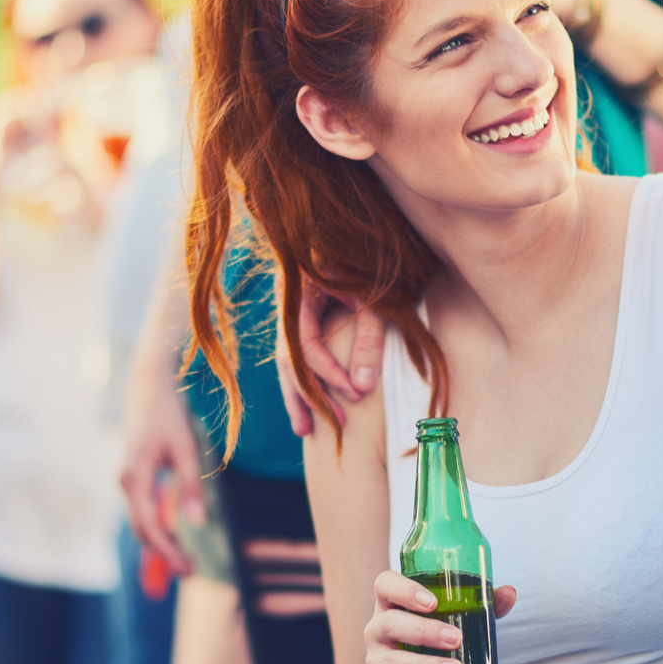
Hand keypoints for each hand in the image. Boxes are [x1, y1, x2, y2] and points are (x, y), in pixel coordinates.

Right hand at [119, 352, 203, 576]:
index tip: (187, 569)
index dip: (168, 551)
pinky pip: (140, 508)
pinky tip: (173, 535)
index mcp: (135, 477)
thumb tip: (198, 522)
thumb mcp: (187, 449)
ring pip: (139, 520)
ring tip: (183, 559)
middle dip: (164, 553)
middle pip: (142, 529)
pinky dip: (155, 525)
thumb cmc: (170, 415)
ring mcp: (126, 479)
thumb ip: (191, 486)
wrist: (149, 386)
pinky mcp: (132, 475)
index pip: (149, 526)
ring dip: (159, 542)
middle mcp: (125, 482)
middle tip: (189, 572)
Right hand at [276, 276, 386, 435]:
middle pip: (287, 358)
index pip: (304, 345)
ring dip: (298, 394)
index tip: (356, 396)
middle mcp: (288, 301)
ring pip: (287, 359)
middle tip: (322, 429)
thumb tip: (361, 391)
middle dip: (305, 395)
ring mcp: (292, 309)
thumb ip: (368, 340)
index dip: (328, 374)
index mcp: (299, 290)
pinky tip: (309, 403)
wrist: (366, 232)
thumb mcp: (375, 298)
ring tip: (305, 431)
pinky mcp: (302, 316)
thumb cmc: (373, 260)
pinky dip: (304, 377)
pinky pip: (297, 353)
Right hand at [365, 571, 517, 663]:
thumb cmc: (431, 641)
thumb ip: (478, 605)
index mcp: (392, 604)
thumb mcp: (451, 619)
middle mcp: (378, 629)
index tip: (432, 602)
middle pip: (389, 624)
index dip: (404, 589)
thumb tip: (509, 594)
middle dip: (424, 631)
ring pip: (391, 661)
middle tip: (456, 639)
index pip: (385, 585)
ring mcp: (376, 661)